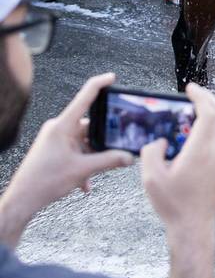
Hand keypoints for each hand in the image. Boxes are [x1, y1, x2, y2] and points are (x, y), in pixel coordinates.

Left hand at [0, 73, 133, 243]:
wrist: (22, 199)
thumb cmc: (44, 181)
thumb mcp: (83, 170)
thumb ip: (110, 161)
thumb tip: (128, 156)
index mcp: (63, 126)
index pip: (84, 97)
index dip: (99, 84)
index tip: (112, 77)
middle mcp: (58, 129)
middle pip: (90, 126)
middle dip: (102, 141)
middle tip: (114, 151)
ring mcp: (55, 139)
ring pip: (84, 142)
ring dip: (92, 157)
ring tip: (92, 174)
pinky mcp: (54, 150)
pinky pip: (76, 152)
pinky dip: (83, 165)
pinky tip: (85, 182)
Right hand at [141, 83, 214, 236]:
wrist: (194, 227)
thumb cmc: (174, 205)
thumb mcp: (151, 177)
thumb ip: (152, 152)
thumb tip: (160, 141)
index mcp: (202, 150)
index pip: (209, 113)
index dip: (201, 96)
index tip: (190, 88)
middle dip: (208, 100)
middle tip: (192, 94)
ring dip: (207, 115)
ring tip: (187, 113)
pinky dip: (206, 129)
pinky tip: (189, 135)